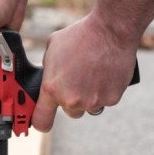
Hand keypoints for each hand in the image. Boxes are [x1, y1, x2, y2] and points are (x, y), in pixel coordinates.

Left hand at [32, 13, 138, 131]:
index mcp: (52, 88)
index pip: (42, 120)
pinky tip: (106, 73)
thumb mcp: (53, 48)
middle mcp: (71, 99)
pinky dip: (107, 90)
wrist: (110, 31)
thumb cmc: (81, 36)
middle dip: (74, 99)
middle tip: (80, 79)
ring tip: (94, 73)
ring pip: (90, 106)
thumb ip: (49, 70)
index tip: (44, 121)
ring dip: (91, 95)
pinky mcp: (111, 99)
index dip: (42, 122)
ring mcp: (92, 101)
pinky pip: (106, 100)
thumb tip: (49, 78)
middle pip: (71, 112)